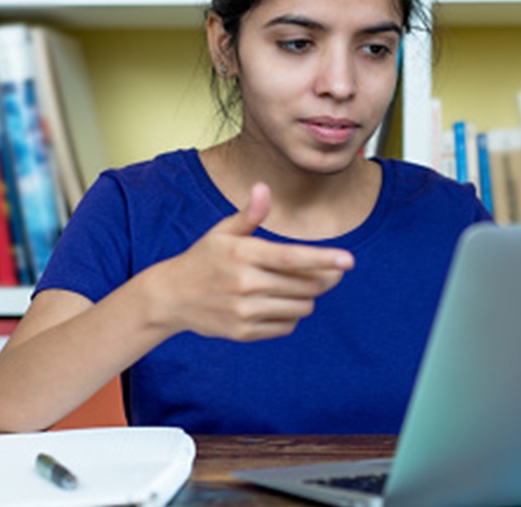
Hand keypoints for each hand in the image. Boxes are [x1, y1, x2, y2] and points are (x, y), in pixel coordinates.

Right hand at [149, 182, 354, 341]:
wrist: (171, 297)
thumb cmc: (204, 258)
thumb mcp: (223, 233)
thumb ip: (249, 214)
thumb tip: (263, 187)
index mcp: (242, 254)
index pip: (292, 258)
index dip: (323, 259)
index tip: (349, 261)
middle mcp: (244, 284)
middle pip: (304, 285)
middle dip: (323, 278)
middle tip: (330, 272)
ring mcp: (244, 311)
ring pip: (300, 307)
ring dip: (307, 297)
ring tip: (294, 287)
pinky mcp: (244, 332)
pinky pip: (286, 326)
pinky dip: (290, 316)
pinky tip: (276, 304)